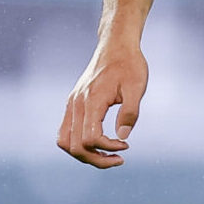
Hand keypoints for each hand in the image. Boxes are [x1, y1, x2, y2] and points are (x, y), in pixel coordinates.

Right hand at [56, 41, 148, 167]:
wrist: (116, 45)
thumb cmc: (129, 64)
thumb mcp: (137, 87)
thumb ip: (130, 112)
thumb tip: (123, 137)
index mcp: (92, 100)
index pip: (90, 138)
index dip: (108, 148)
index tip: (126, 145)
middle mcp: (76, 104)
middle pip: (75, 146)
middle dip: (96, 159)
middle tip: (119, 159)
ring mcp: (72, 104)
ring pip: (65, 142)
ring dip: (85, 155)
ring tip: (106, 155)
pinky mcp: (72, 103)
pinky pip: (65, 132)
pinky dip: (78, 143)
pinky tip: (98, 143)